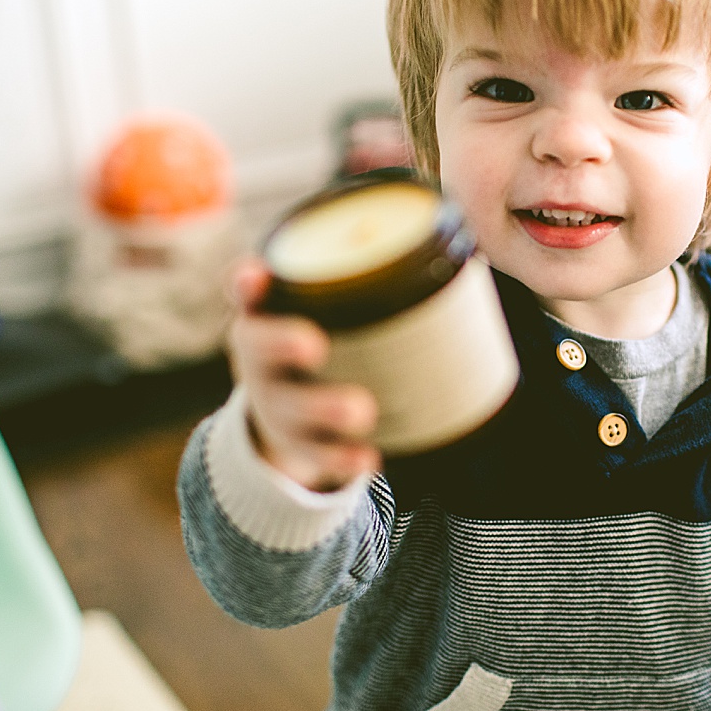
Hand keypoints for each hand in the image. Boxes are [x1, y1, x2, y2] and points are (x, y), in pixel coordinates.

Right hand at [227, 258, 380, 491]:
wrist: (286, 417)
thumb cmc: (324, 339)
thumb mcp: (328, 311)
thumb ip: (374, 282)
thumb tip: (466, 251)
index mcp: (265, 315)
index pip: (243, 292)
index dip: (245, 284)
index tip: (255, 276)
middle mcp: (261, 359)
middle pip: (261, 350)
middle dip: (283, 345)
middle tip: (314, 346)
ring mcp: (276, 404)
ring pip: (292, 408)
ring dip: (325, 408)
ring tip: (361, 410)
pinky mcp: (298, 445)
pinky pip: (318, 455)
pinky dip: (343, 459)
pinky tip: (369, 457)